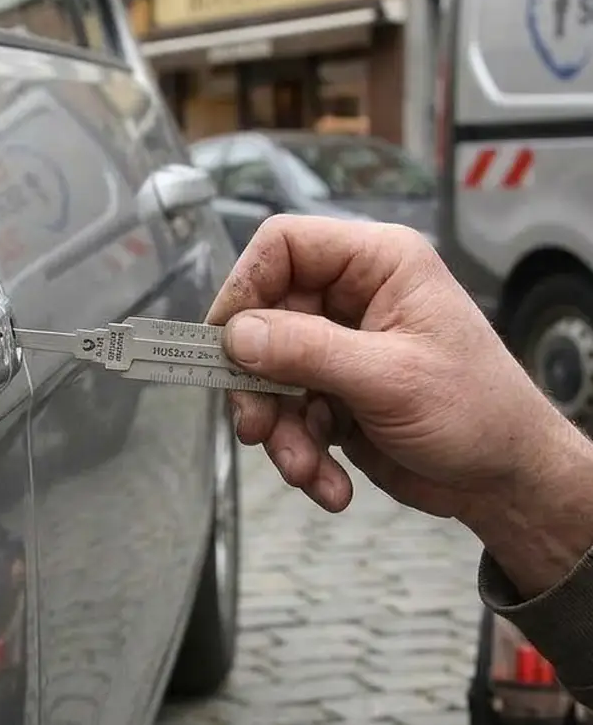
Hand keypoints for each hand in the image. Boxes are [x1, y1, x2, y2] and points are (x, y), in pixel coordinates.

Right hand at [207, 215, 578, 535]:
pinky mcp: (333, 392)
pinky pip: (289, 413)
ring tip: (304, 469)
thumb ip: (307, 351)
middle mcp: (352, 298)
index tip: (224, 341)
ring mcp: (339, 348)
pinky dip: (300, 452)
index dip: (246, 287)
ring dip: (280, 430)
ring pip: (269, 374)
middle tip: (255, 427)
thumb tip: (235, 335)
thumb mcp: (389, 378)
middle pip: (265, 319)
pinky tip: (329, 483)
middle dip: (259, 383)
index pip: (284, 246)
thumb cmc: (477, 413)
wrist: (506, 483)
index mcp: (376, 265)